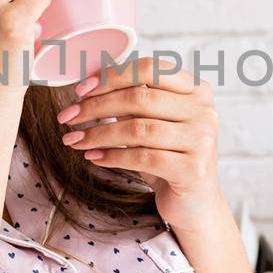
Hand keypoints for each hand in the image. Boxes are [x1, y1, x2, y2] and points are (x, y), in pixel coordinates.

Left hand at [55, 56, 228, 234]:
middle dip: (96, 106)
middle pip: (140, 97)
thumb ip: (131, 101)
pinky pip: (144, 157)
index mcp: (196, 88)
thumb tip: (88, 85)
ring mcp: (201, 139)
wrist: (195, 203)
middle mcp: (204, 110)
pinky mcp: (193, 169)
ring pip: (139, 128)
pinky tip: (94, 158)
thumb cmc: (169, 157)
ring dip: (98, 134)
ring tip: (74, 140)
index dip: (111, 76)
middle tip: (68, 117)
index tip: (80, 90)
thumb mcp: (152, 123)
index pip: (149, 69)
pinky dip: (113, 157)